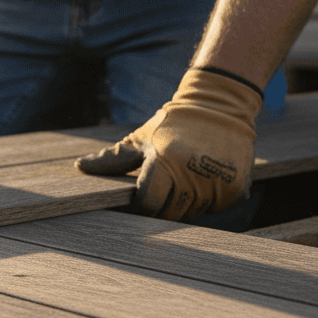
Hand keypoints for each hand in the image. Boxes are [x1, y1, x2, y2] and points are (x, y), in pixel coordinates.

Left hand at [76, 68, 261, 220]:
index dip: (141, 205)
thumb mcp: (141, 138)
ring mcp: (217, 183)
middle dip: (163, 204)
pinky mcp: (236, 188)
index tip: (141, 197)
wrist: (220, 106)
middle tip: (166, 184)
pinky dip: (210, 199)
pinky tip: (206, 177)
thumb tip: (80, 167)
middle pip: (170, 212)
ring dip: (187, 202)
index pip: (147, 203)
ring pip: (193, 212)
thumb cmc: (172, 124)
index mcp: (164, 162)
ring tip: (187, 176)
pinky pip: (216, 208)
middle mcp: (192, 174)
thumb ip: (113, 158)